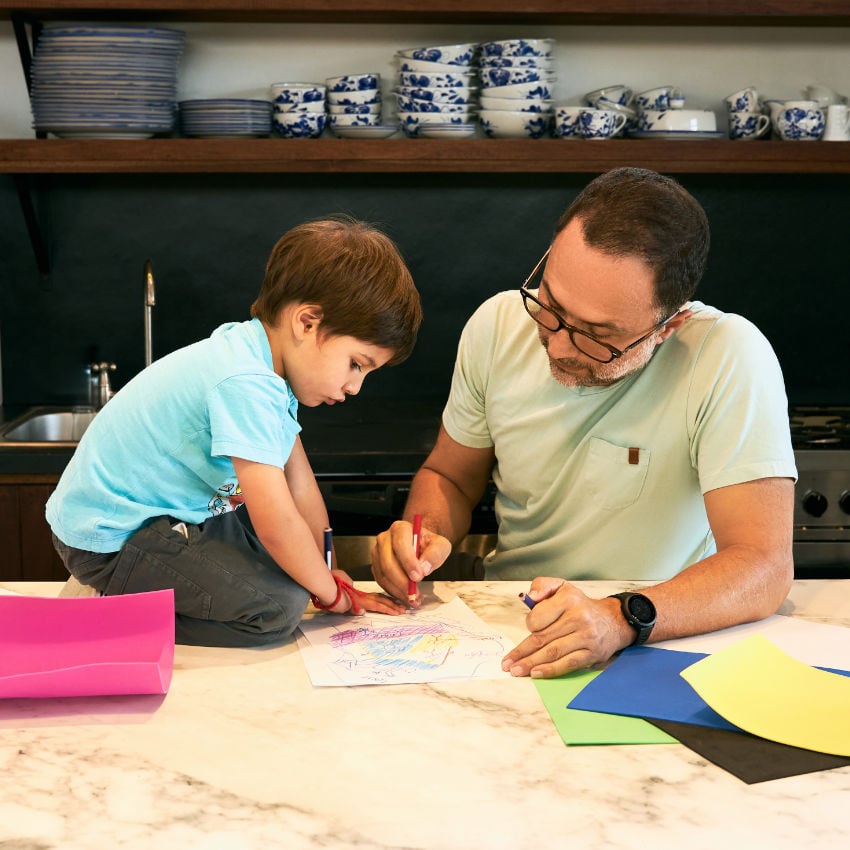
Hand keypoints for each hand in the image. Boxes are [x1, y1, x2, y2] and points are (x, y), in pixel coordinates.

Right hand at [324, 570, 406, 615]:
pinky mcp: (360, 601)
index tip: (396, 604)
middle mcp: (362, 597)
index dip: (386, 601)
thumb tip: (361, 611)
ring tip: (401, 611)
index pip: (376, 598)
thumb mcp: (343, 602)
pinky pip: (376, 605)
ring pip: (381, 602)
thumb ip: (354, 606)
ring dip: (392, 607)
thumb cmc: (331, 592)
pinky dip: (385, 608)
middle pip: (381, 600)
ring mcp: (362, 598)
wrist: (325, 590)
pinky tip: (392, 611)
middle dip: (393, 604)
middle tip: (404, 608)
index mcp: (359, 596)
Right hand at [371, 519, 451, 605]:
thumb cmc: (428, 545)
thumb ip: (435, 554)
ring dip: (398, 590)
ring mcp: (377, 553)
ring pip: (383, 575)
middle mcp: (384, 539)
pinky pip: (381, 582)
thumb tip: (424, 568)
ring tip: (413, 598)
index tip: (418, 576)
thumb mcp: (440, 545)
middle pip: (388, 562)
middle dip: (402, 581)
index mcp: (400, 528)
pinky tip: (406, 596)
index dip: (408, 562)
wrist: (420, 547)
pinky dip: (394, 592)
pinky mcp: (376, 566)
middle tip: (415, 592)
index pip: (400, 544)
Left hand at [501, 578, 630, 677]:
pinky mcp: (592, 654)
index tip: (528, 629)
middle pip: (543, 638)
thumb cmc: (580, 604)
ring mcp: (586, 637)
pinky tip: (536, 674)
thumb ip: (542, 585)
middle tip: (507, 663)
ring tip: (517, 670)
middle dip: (522, 652)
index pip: (538, 618)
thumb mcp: (561, 586)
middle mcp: (578, 618)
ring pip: (553, 653)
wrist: (613, 619)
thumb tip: (529, 598)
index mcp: (568, 600)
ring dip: (532, 664)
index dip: (529, 625)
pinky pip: (568, 664)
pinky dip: (551, 670)